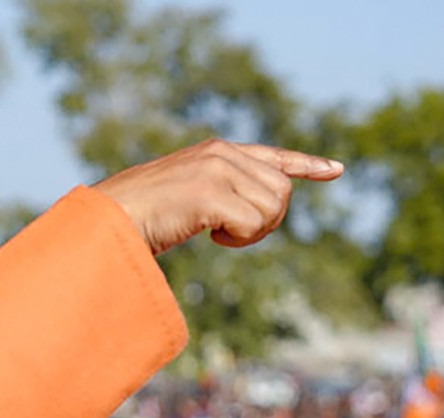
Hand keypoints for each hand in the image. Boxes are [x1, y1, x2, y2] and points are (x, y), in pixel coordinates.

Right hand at [93, 138, 342, 254]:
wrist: (108, 221)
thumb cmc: (140, 219)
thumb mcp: (186, 197)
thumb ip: (219, 193)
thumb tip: (253, 211)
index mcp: (217, 152)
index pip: (273, 157)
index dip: (307, 164)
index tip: (336, 170)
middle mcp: (221, 154)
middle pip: (282, 191)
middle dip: (268, 221)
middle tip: (231, 235)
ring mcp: (215, 170)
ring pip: (274, 207)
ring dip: (254, 232)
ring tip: (218, 235)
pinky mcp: (210, 192)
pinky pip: (253, 223)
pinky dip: (239, 240)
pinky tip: (211, 238)